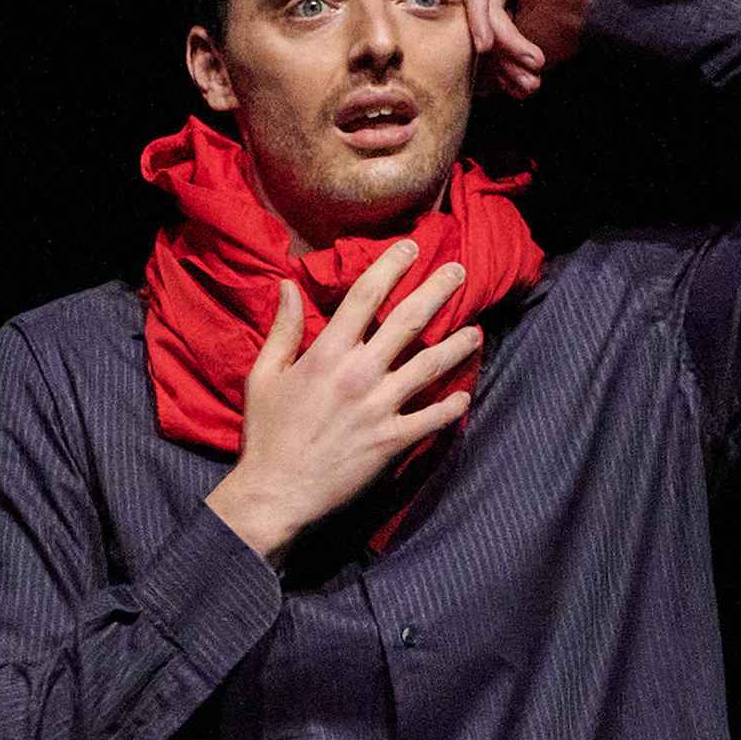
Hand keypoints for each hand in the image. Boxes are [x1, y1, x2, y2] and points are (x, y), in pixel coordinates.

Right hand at [206, 240, 481, 557]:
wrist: (275, 492)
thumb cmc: (266, 433)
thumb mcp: (263, 375)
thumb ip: (282, 329)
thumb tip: (288, 284)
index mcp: (327, 353)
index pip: (366, 296)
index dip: (391, 266)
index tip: (410, 247)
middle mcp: (359, 373)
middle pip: (408, 321)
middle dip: (437, 290)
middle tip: (459, 271)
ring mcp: (380, 407)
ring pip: (430, 365)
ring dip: (457, 346)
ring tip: (476, 332)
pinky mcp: (391, 441)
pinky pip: (432, 419)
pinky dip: (451, 408)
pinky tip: (464, 396)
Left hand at [457, 0, 615, 99]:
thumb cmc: (572, 19)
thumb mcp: (524, 46)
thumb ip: (499, 54)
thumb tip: (480, 86)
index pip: (487, 30)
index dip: (502, 65)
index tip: (520, 91)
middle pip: (482, 18)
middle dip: (504, 55)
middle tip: (529, 81)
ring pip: (480, 5)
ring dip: (504, 40)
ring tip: (534, 60)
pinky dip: (481, 17)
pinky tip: (488, 43)